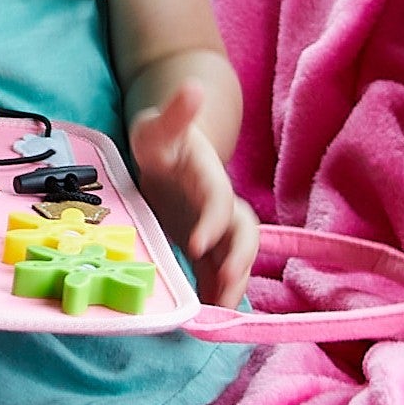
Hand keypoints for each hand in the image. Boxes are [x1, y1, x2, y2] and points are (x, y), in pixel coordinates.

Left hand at [127, 79, 258, 309]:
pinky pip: (216, 272)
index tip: (196, 244)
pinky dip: (213, 292)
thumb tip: (193, 88)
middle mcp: (220, 206)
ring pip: (234, 259)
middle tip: (224, 289)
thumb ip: (175, 112)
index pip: (220, 200)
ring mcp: (215, 228)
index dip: (213, 221)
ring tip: (218, 313)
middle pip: (243, 235)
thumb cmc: (163, 139)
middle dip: (238, 262)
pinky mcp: (205, 246)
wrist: (170, 153)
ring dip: (230, 284)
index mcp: (210, 177)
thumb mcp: (160, 126)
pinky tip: (205, 316)